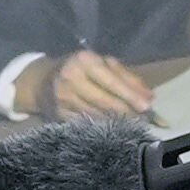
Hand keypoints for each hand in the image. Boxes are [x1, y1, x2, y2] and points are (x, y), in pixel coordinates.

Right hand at [32, 49, 156, 123]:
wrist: (40, 81)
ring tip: (134, 123)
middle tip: (145, 119)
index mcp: (84, 61)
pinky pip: (88, 123)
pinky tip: (114, 128)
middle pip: (105, 101)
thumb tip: (149, 96)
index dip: (130, 95)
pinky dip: (104, 127)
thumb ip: (125, 76)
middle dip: (127, 112)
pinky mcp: (60, 116)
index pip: (111, 81)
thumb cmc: (78, 68)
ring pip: (99, 115)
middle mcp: (72, 79)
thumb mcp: (100, 63)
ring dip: (118, 121)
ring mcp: (64, 99)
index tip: (147, 106)